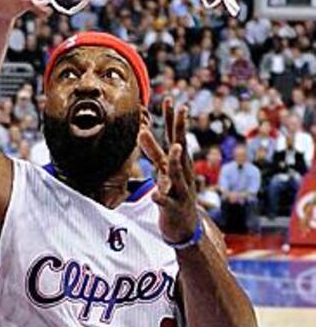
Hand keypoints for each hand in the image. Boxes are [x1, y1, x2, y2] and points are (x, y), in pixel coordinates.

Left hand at [139, 98, 199, 244]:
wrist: (185, 227)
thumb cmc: (173, 192)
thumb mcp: (163, 169)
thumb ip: (153, 151)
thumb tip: (142, 130)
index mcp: (179, 162)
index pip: (176, 136)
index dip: (173, 118)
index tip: (169, 99)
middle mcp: (182, 172)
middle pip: (181, 147)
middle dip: (181, 129)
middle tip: (180, 110)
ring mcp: (180, 189)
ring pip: (177, 173)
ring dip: (175, 160)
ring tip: (175, 147)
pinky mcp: (173, 207)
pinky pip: (166, 202)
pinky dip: (161, 197)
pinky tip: (156, 195)